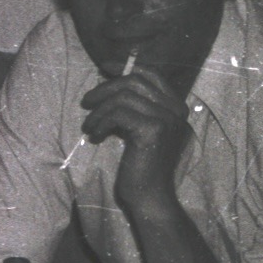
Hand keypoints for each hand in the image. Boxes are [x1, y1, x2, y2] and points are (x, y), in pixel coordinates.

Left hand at [79, 66, 190, 215]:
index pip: (151, 74)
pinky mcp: (153, 131)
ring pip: (123, 97)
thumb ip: (136, 108)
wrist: (149, 196)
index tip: (103, 66)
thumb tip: (111, 81)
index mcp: (176, 108)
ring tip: (89, 125)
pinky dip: (101, 122)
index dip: (125, 66)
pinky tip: (95, 135)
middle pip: (134, 82)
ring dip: (99, 109)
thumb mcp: (140, 130)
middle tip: (86, 101)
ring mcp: (167, 119)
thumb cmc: (141, 166)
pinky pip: (118, 113)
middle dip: (105, 88)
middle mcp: (177, 110)